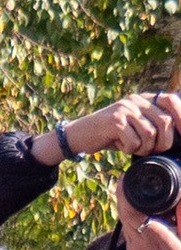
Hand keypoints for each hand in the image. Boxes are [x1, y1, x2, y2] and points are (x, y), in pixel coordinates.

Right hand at [63, 93, 180, 160]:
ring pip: (150, 133)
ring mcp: (125, 108)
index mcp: (144, 99)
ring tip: (132, 148)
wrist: (79, 135)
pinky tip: (119, 146)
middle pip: (164, 121)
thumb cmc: (110, 135)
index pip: (171, 100)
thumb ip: (152, 125)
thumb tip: (174, 138)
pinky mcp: (114, 120)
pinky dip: (129, 149)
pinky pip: (133, 141)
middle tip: (150, 151)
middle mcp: (136, 100)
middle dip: (162, 142)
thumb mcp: (134, 127)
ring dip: (143, 148)